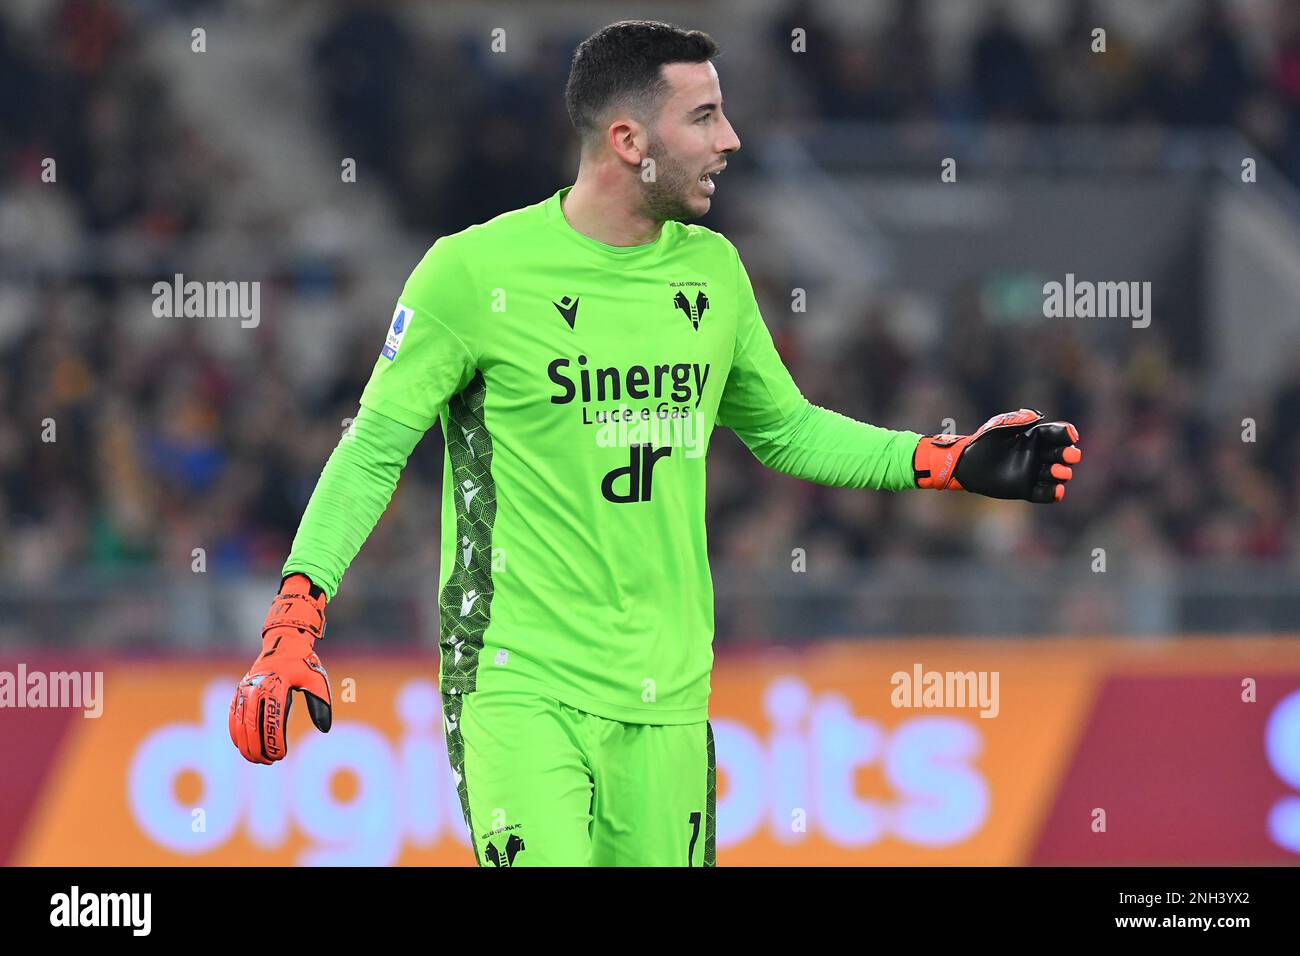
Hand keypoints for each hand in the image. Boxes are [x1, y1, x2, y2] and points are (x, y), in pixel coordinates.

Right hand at [229, 573, 331, 763]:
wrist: (284, 644)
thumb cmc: (303, 663)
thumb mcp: (317, 679)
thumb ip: (321, 702)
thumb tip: (325, 728)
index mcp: (276, 684)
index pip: (272, 717)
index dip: (274, 739)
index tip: (281, 754)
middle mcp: (257, 687)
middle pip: (252, 724)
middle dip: (257, 746)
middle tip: (268, 762)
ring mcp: (245, 689)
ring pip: (239, 722)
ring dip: (245, 744)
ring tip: (256, 759)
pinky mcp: (240, 692)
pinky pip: (233, 715)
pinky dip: (235, 732)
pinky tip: (242, 746)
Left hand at [913, 408, 1080, 502]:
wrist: (967, 464)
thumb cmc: (983, 441)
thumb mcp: (998, 427)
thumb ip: (1016, 420)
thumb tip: (1037, 416)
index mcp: (1035, 437)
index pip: (1057, 434)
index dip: (1066, 434)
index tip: (1071, 435)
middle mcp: (1038, 455)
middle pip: (1061, 455)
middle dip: (1068, 455)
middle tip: (1070, 456)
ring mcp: (1034, 473)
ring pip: (1056, 475)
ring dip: (1061, 474)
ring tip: (1060, 472)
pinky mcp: (1026, 489)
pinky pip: (1044, 494)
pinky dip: (1052, 493)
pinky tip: (1057, 491)